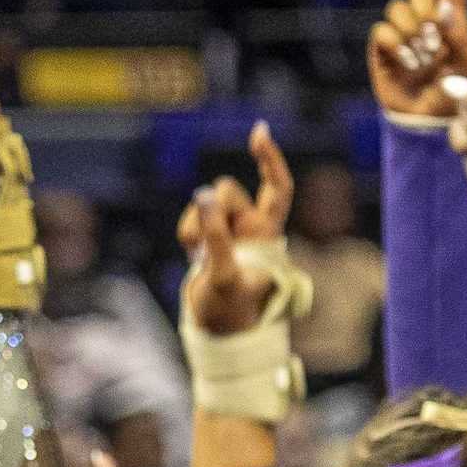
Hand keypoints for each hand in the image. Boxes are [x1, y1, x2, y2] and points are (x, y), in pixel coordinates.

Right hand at [174, 122, 293, 335]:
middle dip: (213, 211)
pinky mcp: (210, 237)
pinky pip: (194, 217)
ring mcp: (230, 231)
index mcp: (269, 235)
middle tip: (207, 246)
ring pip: (207, 201)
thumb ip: (214, 236)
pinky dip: (188, 233)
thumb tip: (204, 194)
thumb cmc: (229, 312)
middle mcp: (253, 227)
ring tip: (198, 257)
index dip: (270, 159)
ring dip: (196, 225)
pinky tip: (193, 255)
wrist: (214, 333)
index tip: (258, 132)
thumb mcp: (222, 275)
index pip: (277, 188)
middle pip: (229, 190)